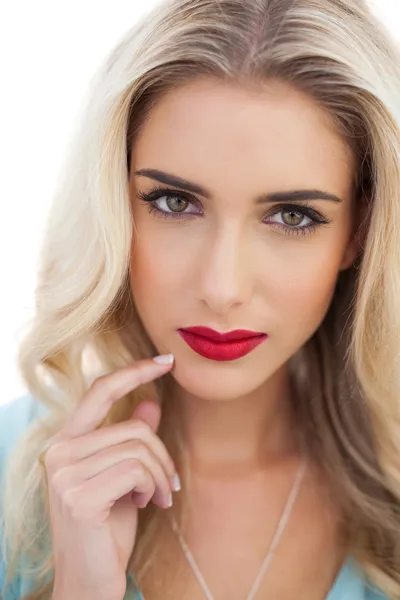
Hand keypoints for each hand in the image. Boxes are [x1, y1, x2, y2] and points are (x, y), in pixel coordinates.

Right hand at [42, 355, 177, 599]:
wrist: (89, 582)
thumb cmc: (107, 528)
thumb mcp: (124, 476)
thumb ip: (131, 439)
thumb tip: (151, 402)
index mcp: (66, 441)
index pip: (100, 390)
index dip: (134, 371)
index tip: (167, 360)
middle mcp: (59, 451)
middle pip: (133, 427)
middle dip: (162, 455)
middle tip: (171, 483)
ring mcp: (65, 472)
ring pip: (139, 448)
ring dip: (161, 474)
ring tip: (159, 496)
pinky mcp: (79, 495)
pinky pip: (136, 469)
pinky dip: (152, 485)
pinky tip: (146, 504)